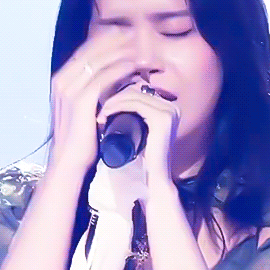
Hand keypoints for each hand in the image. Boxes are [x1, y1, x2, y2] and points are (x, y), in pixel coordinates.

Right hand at [48, 30, 138, 175]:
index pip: (86, 51)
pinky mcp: (80, 101)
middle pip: (91, 50)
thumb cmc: (81, 140)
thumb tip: (116, 80)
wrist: (69, 163)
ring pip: (98, 61)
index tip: (127, 35)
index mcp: (62, 81)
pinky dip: (119, 70)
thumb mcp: (85, 110)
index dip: (107, 40)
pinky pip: (102, 78)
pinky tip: (134, 66)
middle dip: (115, 41)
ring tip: (140, 48)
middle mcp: (62, 81)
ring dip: (121, 52)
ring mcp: (69, 90)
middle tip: (137, 35)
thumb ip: (95, 92)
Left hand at [96, 78, 180, 192]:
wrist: (154, 179)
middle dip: (114, 97)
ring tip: (100, 114)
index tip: (102, 106)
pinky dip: (116, 106)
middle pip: (136, 90)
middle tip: (97, 109)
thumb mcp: (141, 132)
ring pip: (133, 95)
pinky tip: (105, 115)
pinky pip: (134, 103)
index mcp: (169, 108)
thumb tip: (114, 101)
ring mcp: (169, 111)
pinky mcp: (162, 118)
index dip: (118, 95)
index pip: (139, 91)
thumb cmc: (144, 159)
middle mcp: (172, 106)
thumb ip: (136, 117)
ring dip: (112, 102)